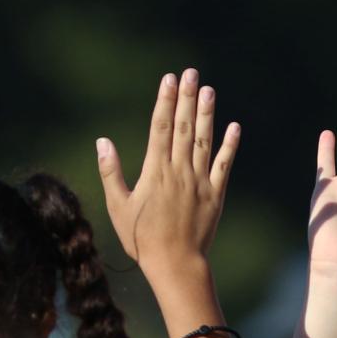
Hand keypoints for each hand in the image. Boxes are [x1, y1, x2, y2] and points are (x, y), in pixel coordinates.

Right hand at [96, 68, 239, 271]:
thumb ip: (111, 172)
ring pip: (203, 141)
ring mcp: (199, 182)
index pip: (160, 127)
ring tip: (208, 90)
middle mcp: (179, 171)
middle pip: (183, 127)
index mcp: (155, 171)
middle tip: (191, 73)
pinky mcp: (215, 195)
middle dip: (187, 98)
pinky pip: (223, 166)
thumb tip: (102, 141)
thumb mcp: (118, 206)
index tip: (169, 80)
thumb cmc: (141, 238)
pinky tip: (234, 127)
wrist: (175, 264)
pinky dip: (229, 146)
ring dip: (206, 114)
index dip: (165, 101)